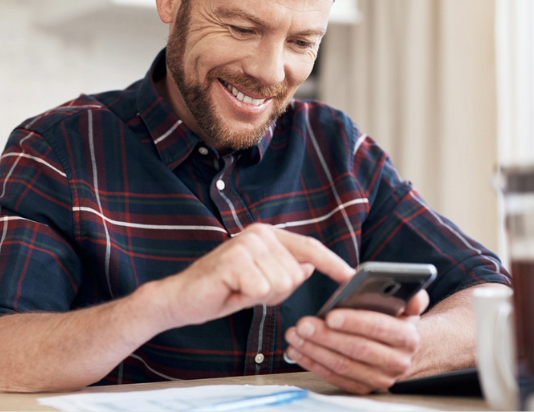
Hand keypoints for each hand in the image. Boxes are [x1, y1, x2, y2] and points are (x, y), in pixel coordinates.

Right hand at [156, 223, 354, 327]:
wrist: (181, 298)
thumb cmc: (221, 290)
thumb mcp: (260, 281)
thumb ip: (285, 270)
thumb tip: (309, 266)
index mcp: (266, 234)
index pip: (309, 247)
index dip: (332, 264)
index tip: (351, 276)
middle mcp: (258, 233)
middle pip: (296, 274)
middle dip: (276, 292)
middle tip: (248, 290)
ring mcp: (246, 244)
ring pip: (281, 284)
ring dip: (261, 296)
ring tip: (238, 290)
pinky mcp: (235, 261)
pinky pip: (262, 291)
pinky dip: (247, 299)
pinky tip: (230, 291)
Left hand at [284, 290, 429, 393]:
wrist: (401, 351)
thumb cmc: (395, 323)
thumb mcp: (406, 307)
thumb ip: (409, 296)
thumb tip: (407, 291)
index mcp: (407, 337)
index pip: (380, 328)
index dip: (354, 322)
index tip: (331, 315)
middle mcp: (397, 361)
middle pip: (357, 349)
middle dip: (327, 336)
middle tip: (304, 324)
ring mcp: (379, 378)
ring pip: (343, 365)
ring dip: (314, 350)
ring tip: (296, 334)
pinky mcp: (363, 387)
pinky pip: (334, 377)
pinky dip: (313, 363)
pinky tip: (298, 350)